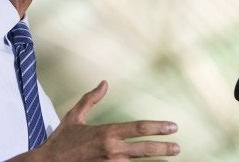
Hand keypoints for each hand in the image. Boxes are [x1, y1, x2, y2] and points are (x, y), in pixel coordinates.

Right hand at [11, 81, 179, 160]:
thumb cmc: (61, 140)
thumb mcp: (74, 116)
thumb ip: (91, 99)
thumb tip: (104, 83)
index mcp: (106, 133)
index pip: (138, 129)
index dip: (158, 127)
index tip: (173, 127)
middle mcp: (111, 150)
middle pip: (144, 149)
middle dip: (163, 148)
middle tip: (177, 147)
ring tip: (169, 158)